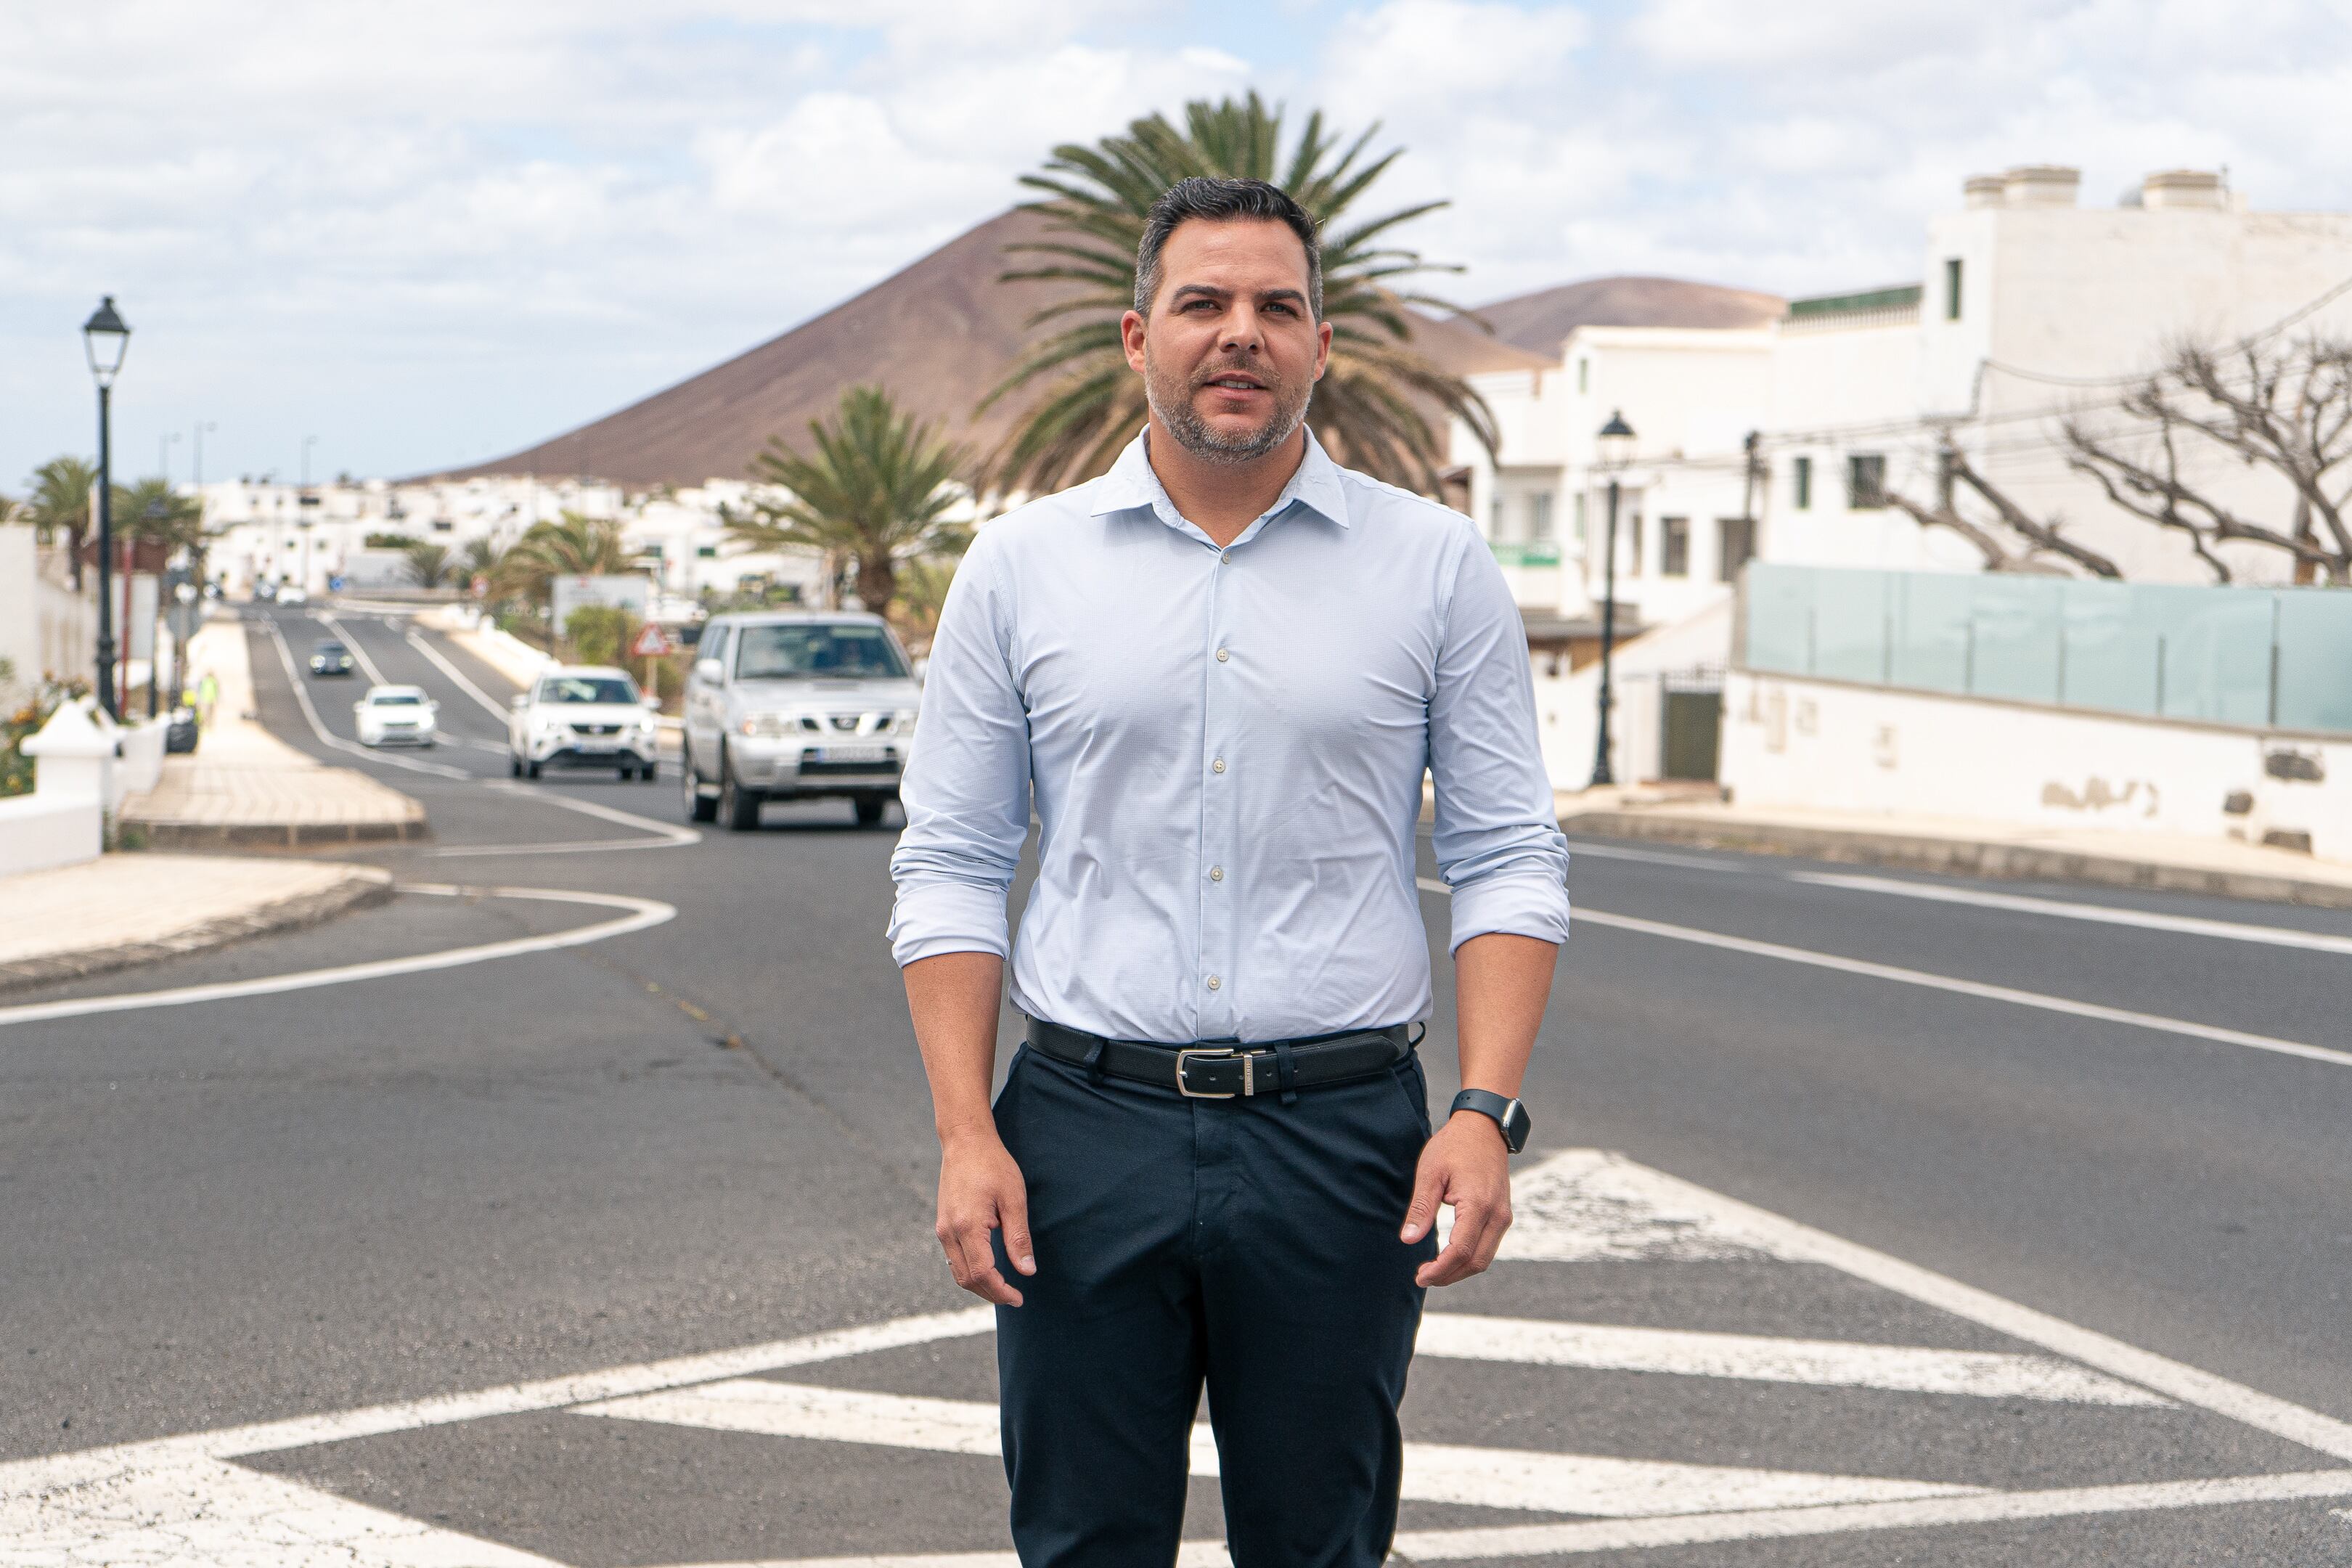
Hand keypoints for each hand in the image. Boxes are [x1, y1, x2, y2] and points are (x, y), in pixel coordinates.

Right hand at [935, 1125, 1034, 1306]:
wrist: (965, 1141)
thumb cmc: (993, 1165)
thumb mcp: (1014, 1199)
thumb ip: (1018, 1238)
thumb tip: (1027, 1271)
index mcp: (967, 1226)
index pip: (983, 1273)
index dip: (1001, 1291)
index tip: (1019, 1298)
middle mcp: (948, 1231)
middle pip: (967, 1279)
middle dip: (991, 1293)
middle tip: (1014, 1297)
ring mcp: (942, 1229)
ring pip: (957, 1272)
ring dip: (979, 1285)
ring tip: (1003, 1287)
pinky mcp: (942, 1225)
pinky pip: (953, 1259)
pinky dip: (969, 1271)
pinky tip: (988, 1269)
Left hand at [1400, 1110, 1512, 1287]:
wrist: (1484, 1127)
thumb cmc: (1453, 1146)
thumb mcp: (1430, 1172)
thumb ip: (1421, 1208)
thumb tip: (1408, 1240)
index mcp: (1478, 1205)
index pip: (1460, 1251)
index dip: (1440, 1270)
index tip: (1420, 1276)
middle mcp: (1498, 1215)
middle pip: (1476, 1262)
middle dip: (1449, 1275)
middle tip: (1422, 1276)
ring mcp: (1504, 1216)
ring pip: (1484, 1258)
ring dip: (1459, 1269)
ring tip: (1433, 1270)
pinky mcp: (1503, 1214)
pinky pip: (1488, 1246)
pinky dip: (1469, 1257)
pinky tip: (1449, 1256)